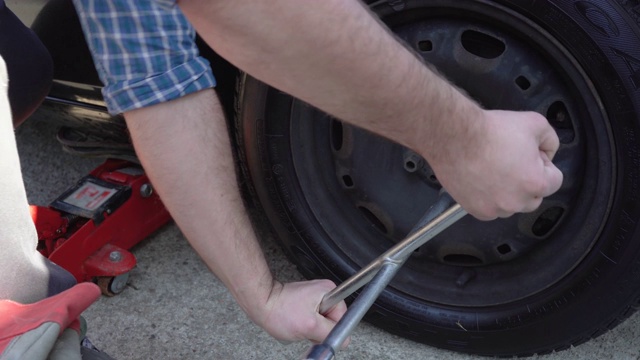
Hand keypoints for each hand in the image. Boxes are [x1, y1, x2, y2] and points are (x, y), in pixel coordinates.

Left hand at [252, 279, 347, 344]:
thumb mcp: (309, 326)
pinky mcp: (307, 303)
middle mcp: (325, 292)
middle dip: (319, 329)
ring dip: (311, 329)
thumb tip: (344, 340)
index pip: (343, 317)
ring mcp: (316, 297)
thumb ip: (330, 332)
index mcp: (330, 291)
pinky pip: (314, 321)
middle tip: (304, 326)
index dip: (330, 328)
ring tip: (298, 323)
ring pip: (322, 323)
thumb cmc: (279, 310)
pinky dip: (305, 326)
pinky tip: (296, 322)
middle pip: (333, 321)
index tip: (317, 330)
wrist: (262, 304)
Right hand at [429, 109, 562, 219]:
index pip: (555, 180)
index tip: (528, 154)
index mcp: (536, 183)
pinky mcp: (476, 210)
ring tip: (493, 169)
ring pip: (511, 205)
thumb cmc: (490, 130)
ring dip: (508, 192)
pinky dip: (489, 198)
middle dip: (527, 182)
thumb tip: (548, 152)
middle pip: (534, 197)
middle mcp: (516, 202)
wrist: (454, 137)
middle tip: (510, 161)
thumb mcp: (534, 122)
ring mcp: (495, 209)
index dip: (543, 163)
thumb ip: (550, 140)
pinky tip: (482, 179)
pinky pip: (491, 209)